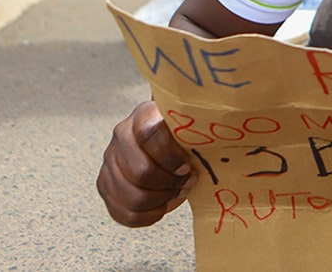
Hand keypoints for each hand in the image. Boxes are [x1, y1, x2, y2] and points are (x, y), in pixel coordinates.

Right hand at [97, 101, 195, 226]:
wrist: (163, 133)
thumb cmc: (183, 131)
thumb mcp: (191, 121)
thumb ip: (201, 124)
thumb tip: (226, 130)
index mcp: (143, 115)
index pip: (149, 134)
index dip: (170, 156)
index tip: (187, 165)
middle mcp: (121, 135)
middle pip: (140, 172)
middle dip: (169, 183)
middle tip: (187, 182)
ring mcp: (110, 161)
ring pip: (132, 196)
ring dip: (160, 200)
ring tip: (177, 193)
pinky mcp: (105, 184)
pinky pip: (122, 213)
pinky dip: (147, 216)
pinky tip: (163, 206)